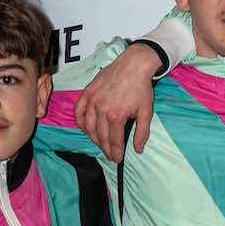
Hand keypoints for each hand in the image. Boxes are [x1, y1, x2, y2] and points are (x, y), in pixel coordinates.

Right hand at [73, 41, 159, 161]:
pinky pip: (78, 112)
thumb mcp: (146, 112)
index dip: (115, 153)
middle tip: (109, 154)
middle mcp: (101, 109)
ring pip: (87, 127)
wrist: (133, 65)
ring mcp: (92, 100)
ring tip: (100, 143)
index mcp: (116, 115)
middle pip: (100, 136)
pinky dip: (80, 122)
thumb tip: (138, 150)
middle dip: (105, 148)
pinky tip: (86, 128)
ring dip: (93, 138)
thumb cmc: (141, 88)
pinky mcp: (87, 92)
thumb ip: (142, 133)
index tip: (117, 159)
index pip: (114, 141)